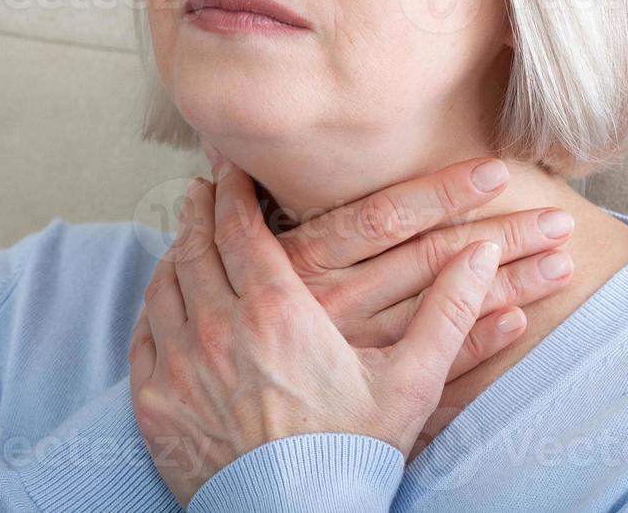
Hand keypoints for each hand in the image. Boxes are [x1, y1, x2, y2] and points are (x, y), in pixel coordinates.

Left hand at [128, 158, 505, 506]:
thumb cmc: (354, 457)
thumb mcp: (412, 382)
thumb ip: (449, 311)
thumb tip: (483, 254)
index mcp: (275, 311)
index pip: (239, 228)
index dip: (232, 191)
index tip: (229, 170)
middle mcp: (217, 328)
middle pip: (195, 247)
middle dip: (198, 212)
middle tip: (202, 190)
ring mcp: (178, 366)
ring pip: (164, 287)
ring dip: (175, 256)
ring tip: (185, 242)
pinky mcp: (153, 404)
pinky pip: (143, 337)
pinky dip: (154, 310)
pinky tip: (165, 304)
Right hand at [207, 141, 574, 380]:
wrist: (211, 401)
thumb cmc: (233, 314)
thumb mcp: (238, 257)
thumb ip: (248, 210)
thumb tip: (228, 152)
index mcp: (306, 262)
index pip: (385, 217)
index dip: (442, 192)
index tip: (497, 172)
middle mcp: (336, 302)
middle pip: (431, 259)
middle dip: (500, 237)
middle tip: (558, 219)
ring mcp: (355, 349)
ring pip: (445, 312)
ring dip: (507, 286)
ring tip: (560, 263)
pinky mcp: (366, 389)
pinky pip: (433, 371)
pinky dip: (478, 348)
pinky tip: (516, 324)